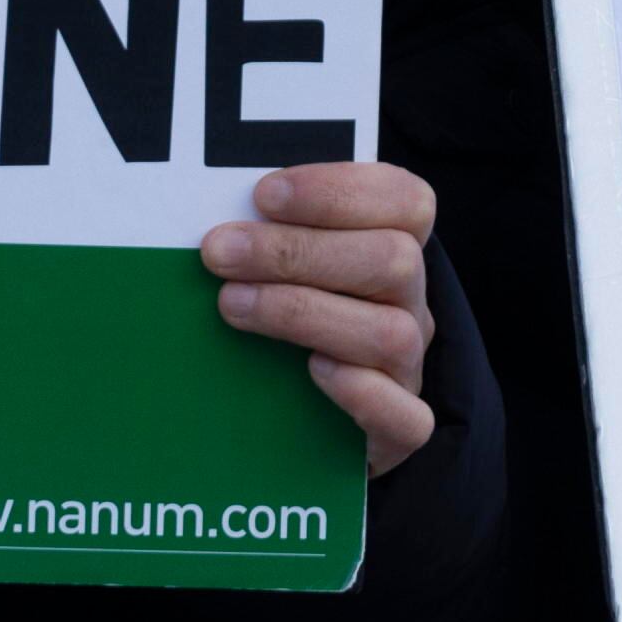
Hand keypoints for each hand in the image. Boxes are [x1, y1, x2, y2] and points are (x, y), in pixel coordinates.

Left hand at [204, 163, 440, 474]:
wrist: (307, 423)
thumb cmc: (287, 318)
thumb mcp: (285, 269)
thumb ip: (268, 236)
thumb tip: (211, 219)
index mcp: (397, 246)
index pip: (404, 200)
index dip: (338, 191)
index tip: (264, 194)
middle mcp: (411, 303)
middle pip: (394, 260)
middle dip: (297, 251)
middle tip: (219, 252)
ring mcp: (409, 367)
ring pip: (393, 333)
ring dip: (304, 313)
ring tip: (231, 306)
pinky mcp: (399, 430)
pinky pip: (406, 417)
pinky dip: (362, 393)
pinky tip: (312, 372)